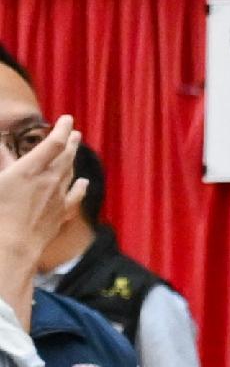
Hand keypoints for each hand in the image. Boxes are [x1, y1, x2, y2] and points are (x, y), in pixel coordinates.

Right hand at [0, 113, 75, 291]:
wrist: (12, 248)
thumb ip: (1, 162)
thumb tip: (2, 148)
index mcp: (29, 170)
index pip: (52, 143)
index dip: (61, 129)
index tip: (67, 118)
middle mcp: (49, 181)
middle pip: (66, 156)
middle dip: (70, 142)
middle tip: (75, 132)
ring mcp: (57, 199)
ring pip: (70, 174)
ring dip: (73, 159)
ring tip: (75, 149)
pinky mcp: (59, 215)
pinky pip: (73, 198)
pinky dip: (79, 188)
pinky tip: (84, 184)